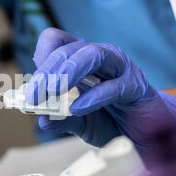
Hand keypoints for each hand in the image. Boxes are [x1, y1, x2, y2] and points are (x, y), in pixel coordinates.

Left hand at [26, 28, 175, 162]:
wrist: (144, 134)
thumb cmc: (110, 121)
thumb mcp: (79, 123)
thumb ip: (61, 120)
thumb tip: (41, 120)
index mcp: (80, 60)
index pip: (55, 41)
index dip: (41, 58)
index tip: (31, 86)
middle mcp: (98, 56)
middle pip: (68, 49)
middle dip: (47, 72)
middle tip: (33, 96)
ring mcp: (119, 67)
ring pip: (92, 55)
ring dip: (68, 72)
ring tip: (52, 91)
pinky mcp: (136, 85)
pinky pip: (113, 86)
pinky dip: (93, 97)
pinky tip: (78, 109)